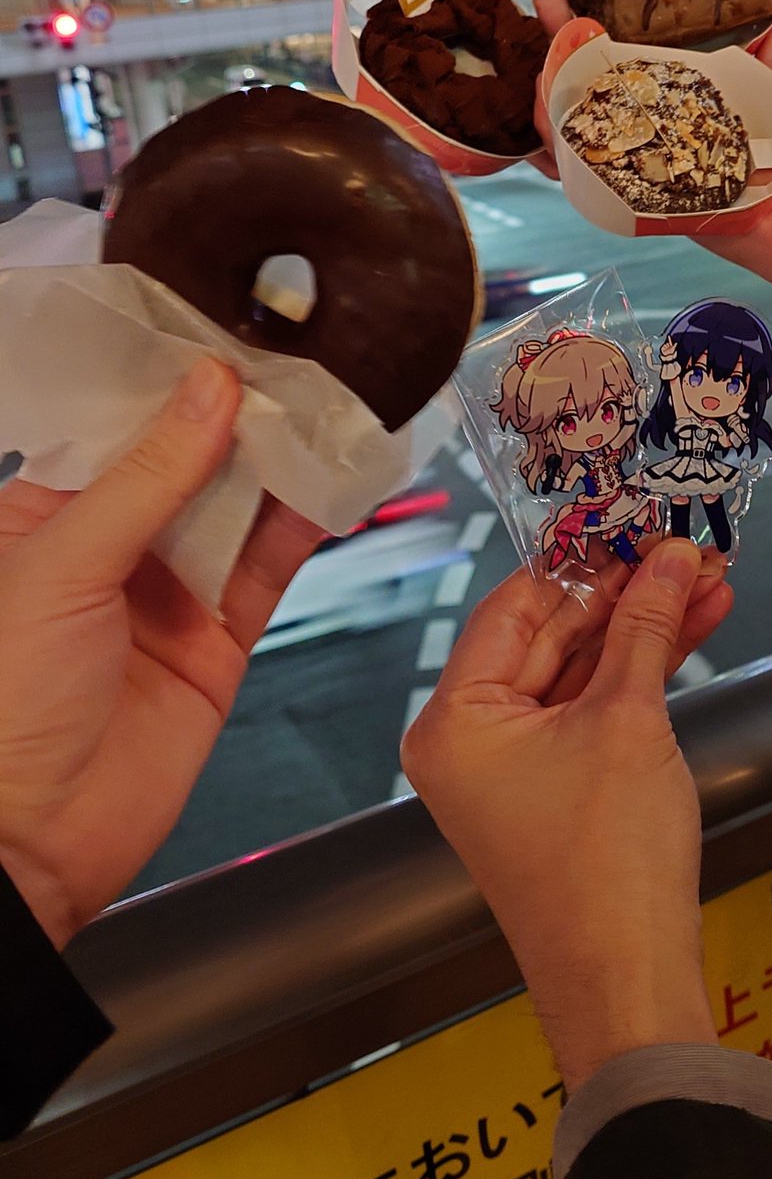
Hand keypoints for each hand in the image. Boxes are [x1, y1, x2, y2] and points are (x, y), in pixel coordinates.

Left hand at [0, 361, 325, 945]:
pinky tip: (334, 485)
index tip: (224, 331)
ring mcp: (164, 593)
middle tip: (295, 364)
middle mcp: (106, 548)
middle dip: (238, 414)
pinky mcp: (216, 641)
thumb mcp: (61, 567)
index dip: (170, 378)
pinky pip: (268, 569)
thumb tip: (208, 391)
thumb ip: (147, 479)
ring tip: (326, 410)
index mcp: (41, 515)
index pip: (117, 424)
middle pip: (187, 458)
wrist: (29, 847)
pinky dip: (305, 527)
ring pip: (236, 507)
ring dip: (279, 463)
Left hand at [403, 536, 732, 1090]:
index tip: (631, 521)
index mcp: (453, 720)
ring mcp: (512, 768)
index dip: (580, 558)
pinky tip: (692, 626)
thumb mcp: (629, 720)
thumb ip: (647, 627)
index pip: (512, 605)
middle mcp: (469, 741)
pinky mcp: (556, 789)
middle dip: (624, 590)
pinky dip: (639, 672)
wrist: (628, 977)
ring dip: (643, 626)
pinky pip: (592, 708)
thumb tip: (669, 560)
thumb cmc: (604, 868)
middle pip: (548, 633)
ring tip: (704, 576)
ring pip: (579, 668)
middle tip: (680, 546)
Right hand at [534, 0, 771, 314]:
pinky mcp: (631, 196)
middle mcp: (644, 125)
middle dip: (551, 50)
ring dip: (546, 97)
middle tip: (549, 15)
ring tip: (544, 68)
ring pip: (567, 127)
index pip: (614, 52)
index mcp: (669, 93)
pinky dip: (553, 160)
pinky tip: (543, 141)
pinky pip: (579, 178)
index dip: (580, 24)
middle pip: (577, 85)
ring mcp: (633, 159)